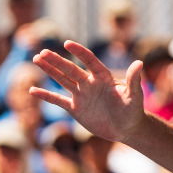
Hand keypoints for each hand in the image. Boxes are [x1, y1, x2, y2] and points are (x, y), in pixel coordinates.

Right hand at [29, 40, 145, 142]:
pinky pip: (58, 100)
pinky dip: (46, 96)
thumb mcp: (134, 96)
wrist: (126, 128)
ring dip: (50, 70)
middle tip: (42, 52)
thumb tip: (139, 63)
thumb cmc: (133, 110)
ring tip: (36, 59)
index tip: (67, 44)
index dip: (79, 52)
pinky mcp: (76, 108)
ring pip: (62, 80)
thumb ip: (134, 80)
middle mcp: (90, 83)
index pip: (90, 61)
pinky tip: (33, 90)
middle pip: (70, 69)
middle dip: (56, 61)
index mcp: (103, 77)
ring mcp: (81, 95)